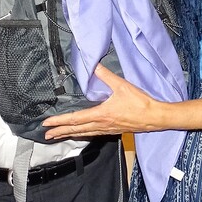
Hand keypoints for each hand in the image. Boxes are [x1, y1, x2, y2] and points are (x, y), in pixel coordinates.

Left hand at [43, 65, 162, 138]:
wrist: (154, 117)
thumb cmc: (140, 103)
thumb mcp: (122, 86)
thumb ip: (106, 76)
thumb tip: (94, 66)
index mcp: (101, 114)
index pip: (75, 119)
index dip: (60, 121)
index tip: (47, 124)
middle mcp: (102, 124)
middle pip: (76, 130)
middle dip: (60, 132)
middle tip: (46, 135)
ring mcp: (108, 129)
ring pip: (84, 133)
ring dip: (70, 134)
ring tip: (59, 136)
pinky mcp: (114, 130)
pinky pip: (93, 133)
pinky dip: (83, 134)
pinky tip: (81, 133)